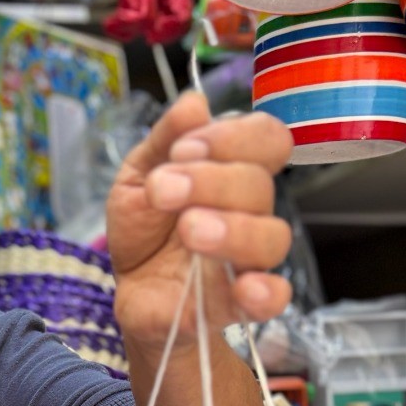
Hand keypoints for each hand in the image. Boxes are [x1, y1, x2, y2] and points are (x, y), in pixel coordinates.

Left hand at [107, 92, 293, 352]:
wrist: (129, 291)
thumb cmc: (144, 230)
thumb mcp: (138, 175)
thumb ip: (164, 140)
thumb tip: (194, 102)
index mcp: (230, 171)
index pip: (266, 138)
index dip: (231, 137)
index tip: (181, 151)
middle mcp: (248, 211)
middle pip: (259, 184)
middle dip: (209, 180)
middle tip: (162, 190)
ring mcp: (246, 258)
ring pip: (272, 237)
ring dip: (231, 228)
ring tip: (188, 229)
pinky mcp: (236, 303)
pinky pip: (275, 298)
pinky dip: (265, 292)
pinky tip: (243, 287)